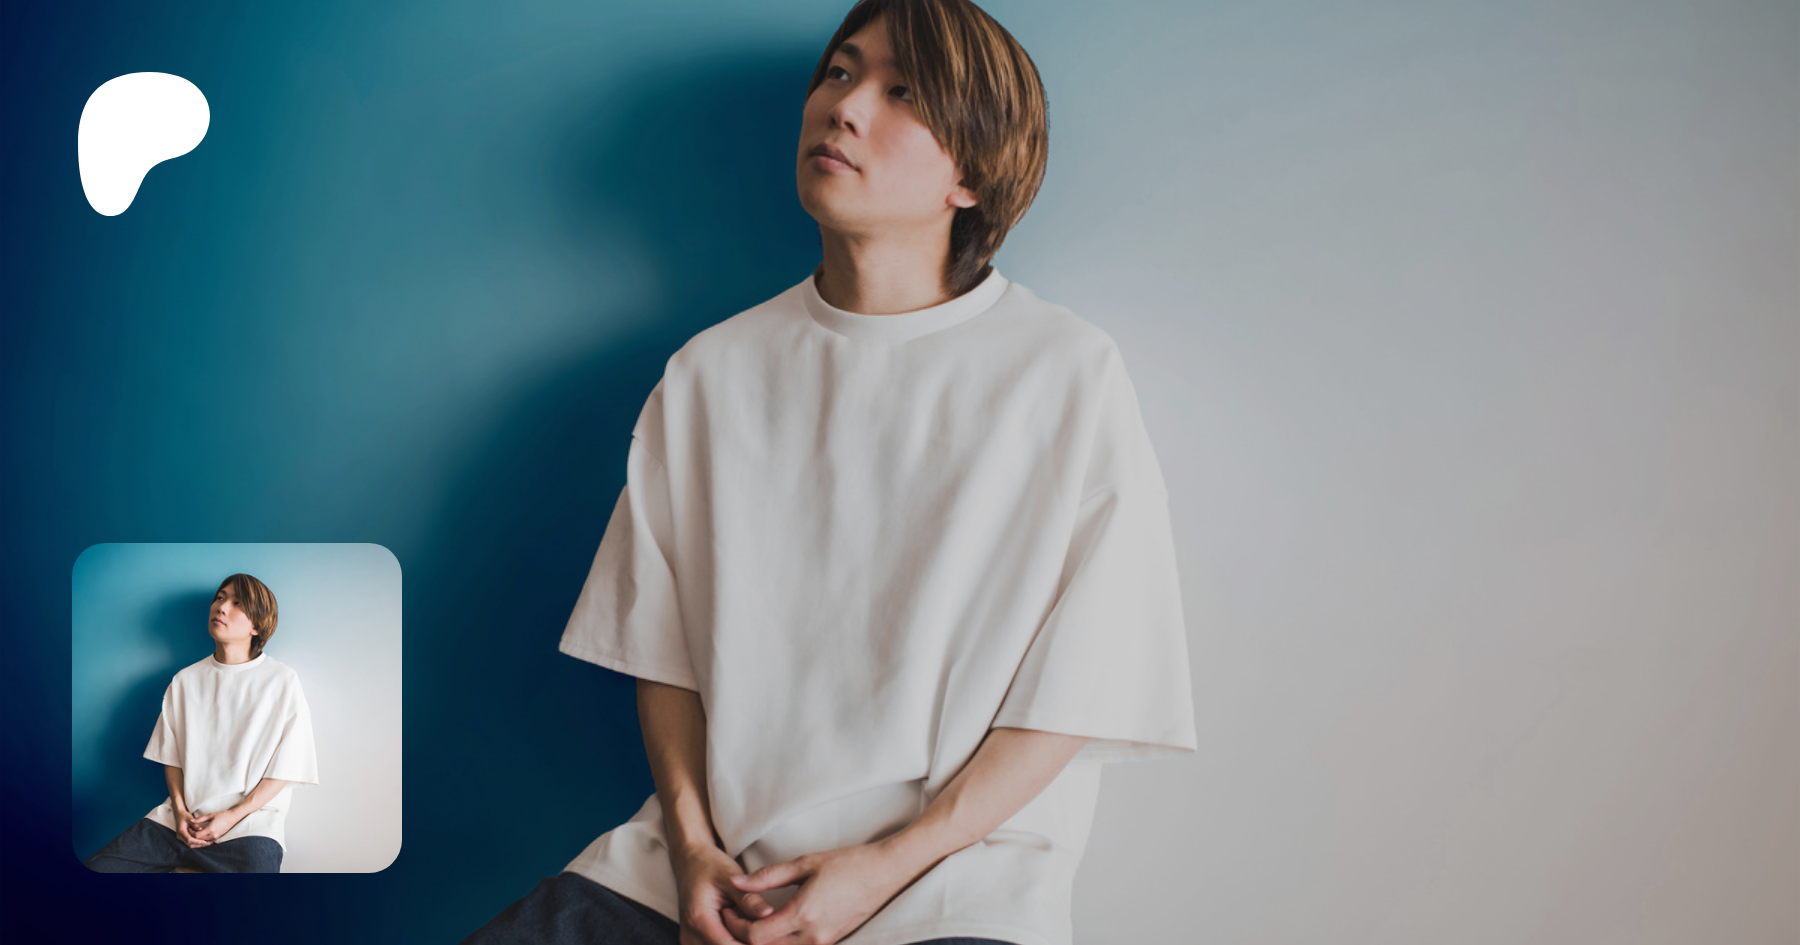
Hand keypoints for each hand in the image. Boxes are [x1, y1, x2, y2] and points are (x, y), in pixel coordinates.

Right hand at [173, 808, 212, 847]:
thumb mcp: (190, 819)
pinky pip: (189, 843)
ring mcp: (181, 837)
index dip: (197, 841)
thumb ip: (195, 825)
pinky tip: (203, 842)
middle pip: (189, 844)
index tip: (205, 842)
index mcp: (181, 831)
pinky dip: (196, 843)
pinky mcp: (183, 838)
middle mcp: (180, 836)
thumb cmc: (185, 816)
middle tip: (208, 843)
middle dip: (199, 844)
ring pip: (190, 845)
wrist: (179, 815)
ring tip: (208, 843)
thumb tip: (201, 829)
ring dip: (198, 845)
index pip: (189, 839)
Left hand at [190, 806, 247, 843]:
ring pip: (203, 840)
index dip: (191, 833)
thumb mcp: (211, 815)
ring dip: (198, 837)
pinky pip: (208, 839)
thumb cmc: (223, 815)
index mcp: (210, 829)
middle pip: (199, 839)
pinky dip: (203, 838)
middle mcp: (213, 835)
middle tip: (190, 831)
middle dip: (194, 836)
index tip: (189, 828)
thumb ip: (200, 819)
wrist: (234, 817)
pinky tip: (201, 833)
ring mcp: (216, 837)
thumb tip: (191, 821)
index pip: (197, 835)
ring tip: (195, 832)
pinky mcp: (218, 837)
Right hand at [670, 842, 776, 944]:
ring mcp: (691, 941)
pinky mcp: (696, 942)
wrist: (690, 863)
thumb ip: (748, 899)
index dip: (753, 943)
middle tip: (771, 930)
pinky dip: (736, 941)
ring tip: (757, 925)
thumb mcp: (731, 878)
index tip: (774, 935)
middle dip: (750, 942)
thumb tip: (769, 914)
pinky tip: (747, 928)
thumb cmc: (709, 867)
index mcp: (698, 919)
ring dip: (743, 942)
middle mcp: (691, 936)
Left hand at [725, 843, 913, 944]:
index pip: (756, 936)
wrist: (886, 872)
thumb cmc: (848, 863)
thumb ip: (768, 876)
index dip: (735, 926)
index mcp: (804, 914)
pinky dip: (781, 942)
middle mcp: (813, 936)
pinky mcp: (831, 942)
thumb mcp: (805, 864)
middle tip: (732, 918)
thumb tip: (737, 882)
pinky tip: (773, 928)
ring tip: (749, 923)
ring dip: (762, 942)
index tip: (727, 911)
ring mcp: (824, 942)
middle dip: (744, 937)